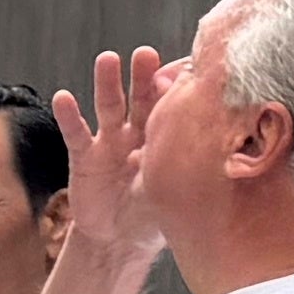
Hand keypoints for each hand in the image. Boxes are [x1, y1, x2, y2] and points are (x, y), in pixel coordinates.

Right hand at [54, 46, 169, 259]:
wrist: (120, 239)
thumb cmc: (155, 213)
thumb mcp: (177, 187)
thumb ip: (188, 165)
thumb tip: (229, 147)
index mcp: (165, 139)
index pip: (171, 106)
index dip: (174, 88)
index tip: (184, 69)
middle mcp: (138, 134)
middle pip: (141, 98)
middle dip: (142, 75)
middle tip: (146, 54)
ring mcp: (110, 143)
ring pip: (110, 107)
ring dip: (107, 83)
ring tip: (107, 59)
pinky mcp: (85, 157)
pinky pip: (77, 134)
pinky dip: (70, 116)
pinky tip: (64, 98)